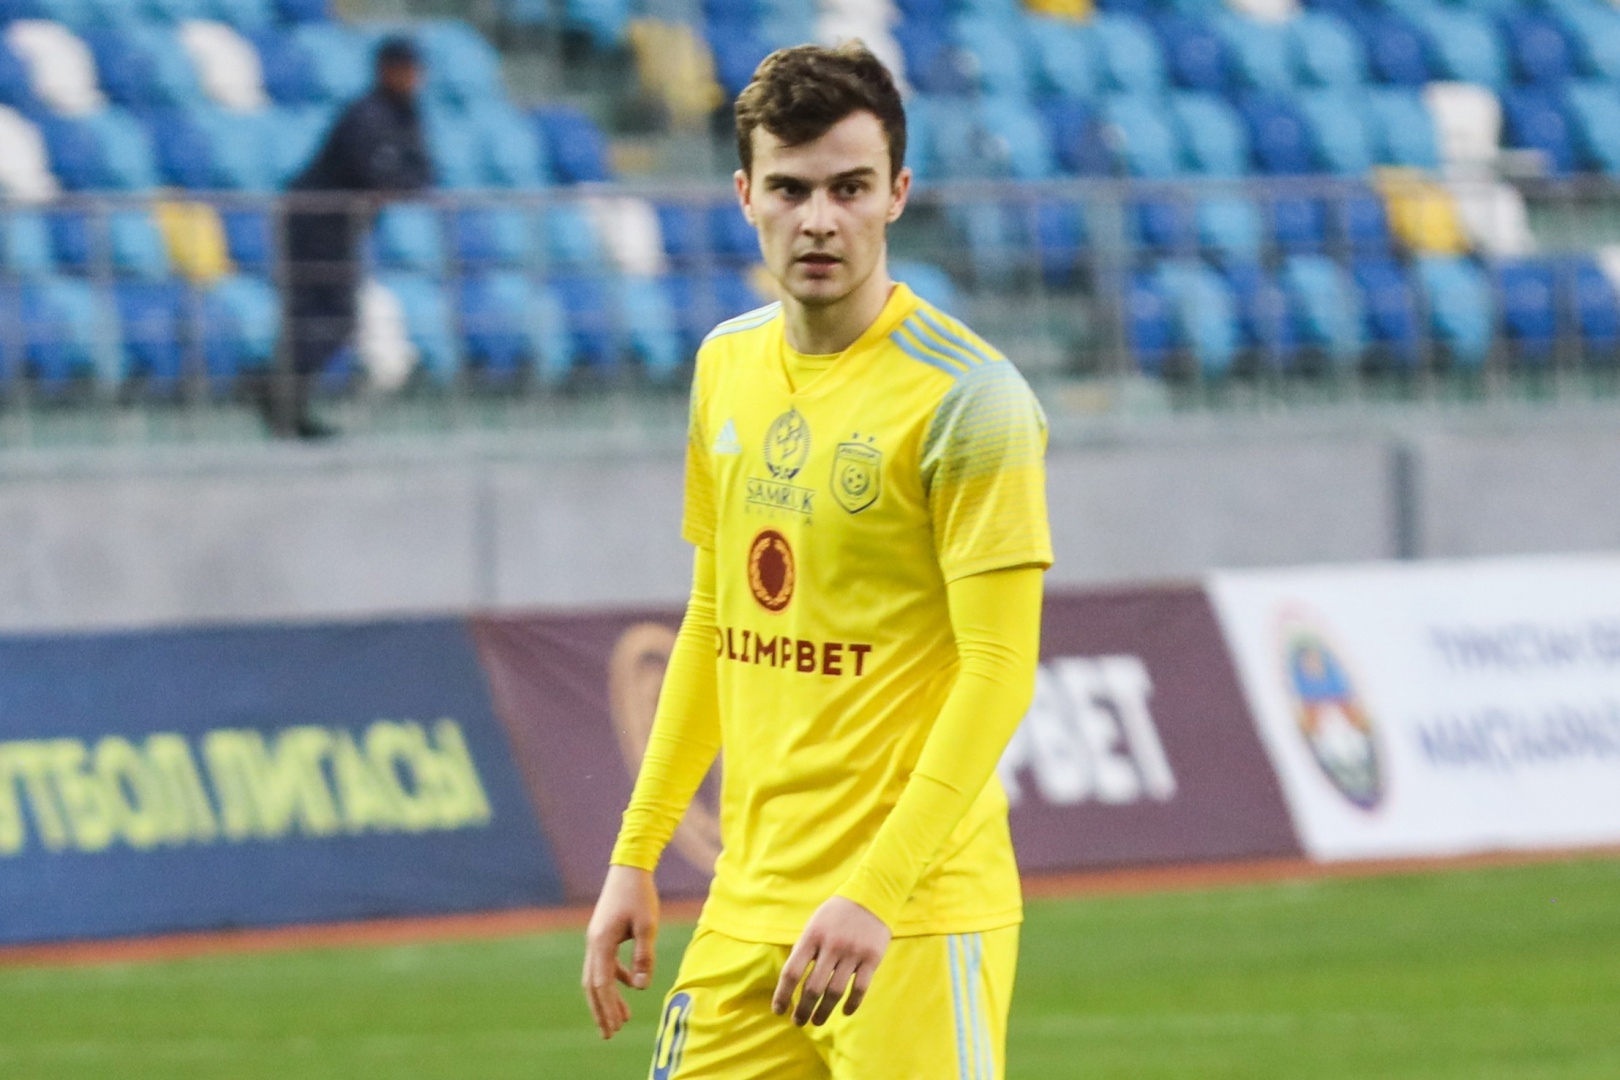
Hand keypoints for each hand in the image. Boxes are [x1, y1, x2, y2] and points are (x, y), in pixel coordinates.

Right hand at [582, 865, 659, 1039]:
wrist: (629, 868)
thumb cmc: (639, 895)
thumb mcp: (647, 926)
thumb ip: (643, 956)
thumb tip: (641, 987)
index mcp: (601, 942)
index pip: (601, 984)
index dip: (606, 1008)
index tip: (613, 1028)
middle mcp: (594, 943)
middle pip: (593, 985)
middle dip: (601, 1011)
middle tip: (610, 1034)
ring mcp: (597, 939)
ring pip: (598, 976)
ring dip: (609, 997)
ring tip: (622, 1019)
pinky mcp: (604, 934)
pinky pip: (606, 963)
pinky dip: (616, 978)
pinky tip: (631, 986)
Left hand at [772, 896, 891, 1026]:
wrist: (872, 894)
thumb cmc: (837, 912)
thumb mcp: (814, 923)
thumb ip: (805, 948)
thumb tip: (792, 979)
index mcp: (812, 936)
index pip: (791, 972)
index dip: (782, 995)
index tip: (778, 1010)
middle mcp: (831, 946)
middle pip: (812, 987)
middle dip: (802, 1009)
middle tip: (798, 1022)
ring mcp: (852, 952)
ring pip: (835, 992)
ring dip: (823, 1011)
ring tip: (817, 1021)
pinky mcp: (872, 958)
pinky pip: (860, 988)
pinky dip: (851, 1004)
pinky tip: (844, 1012)